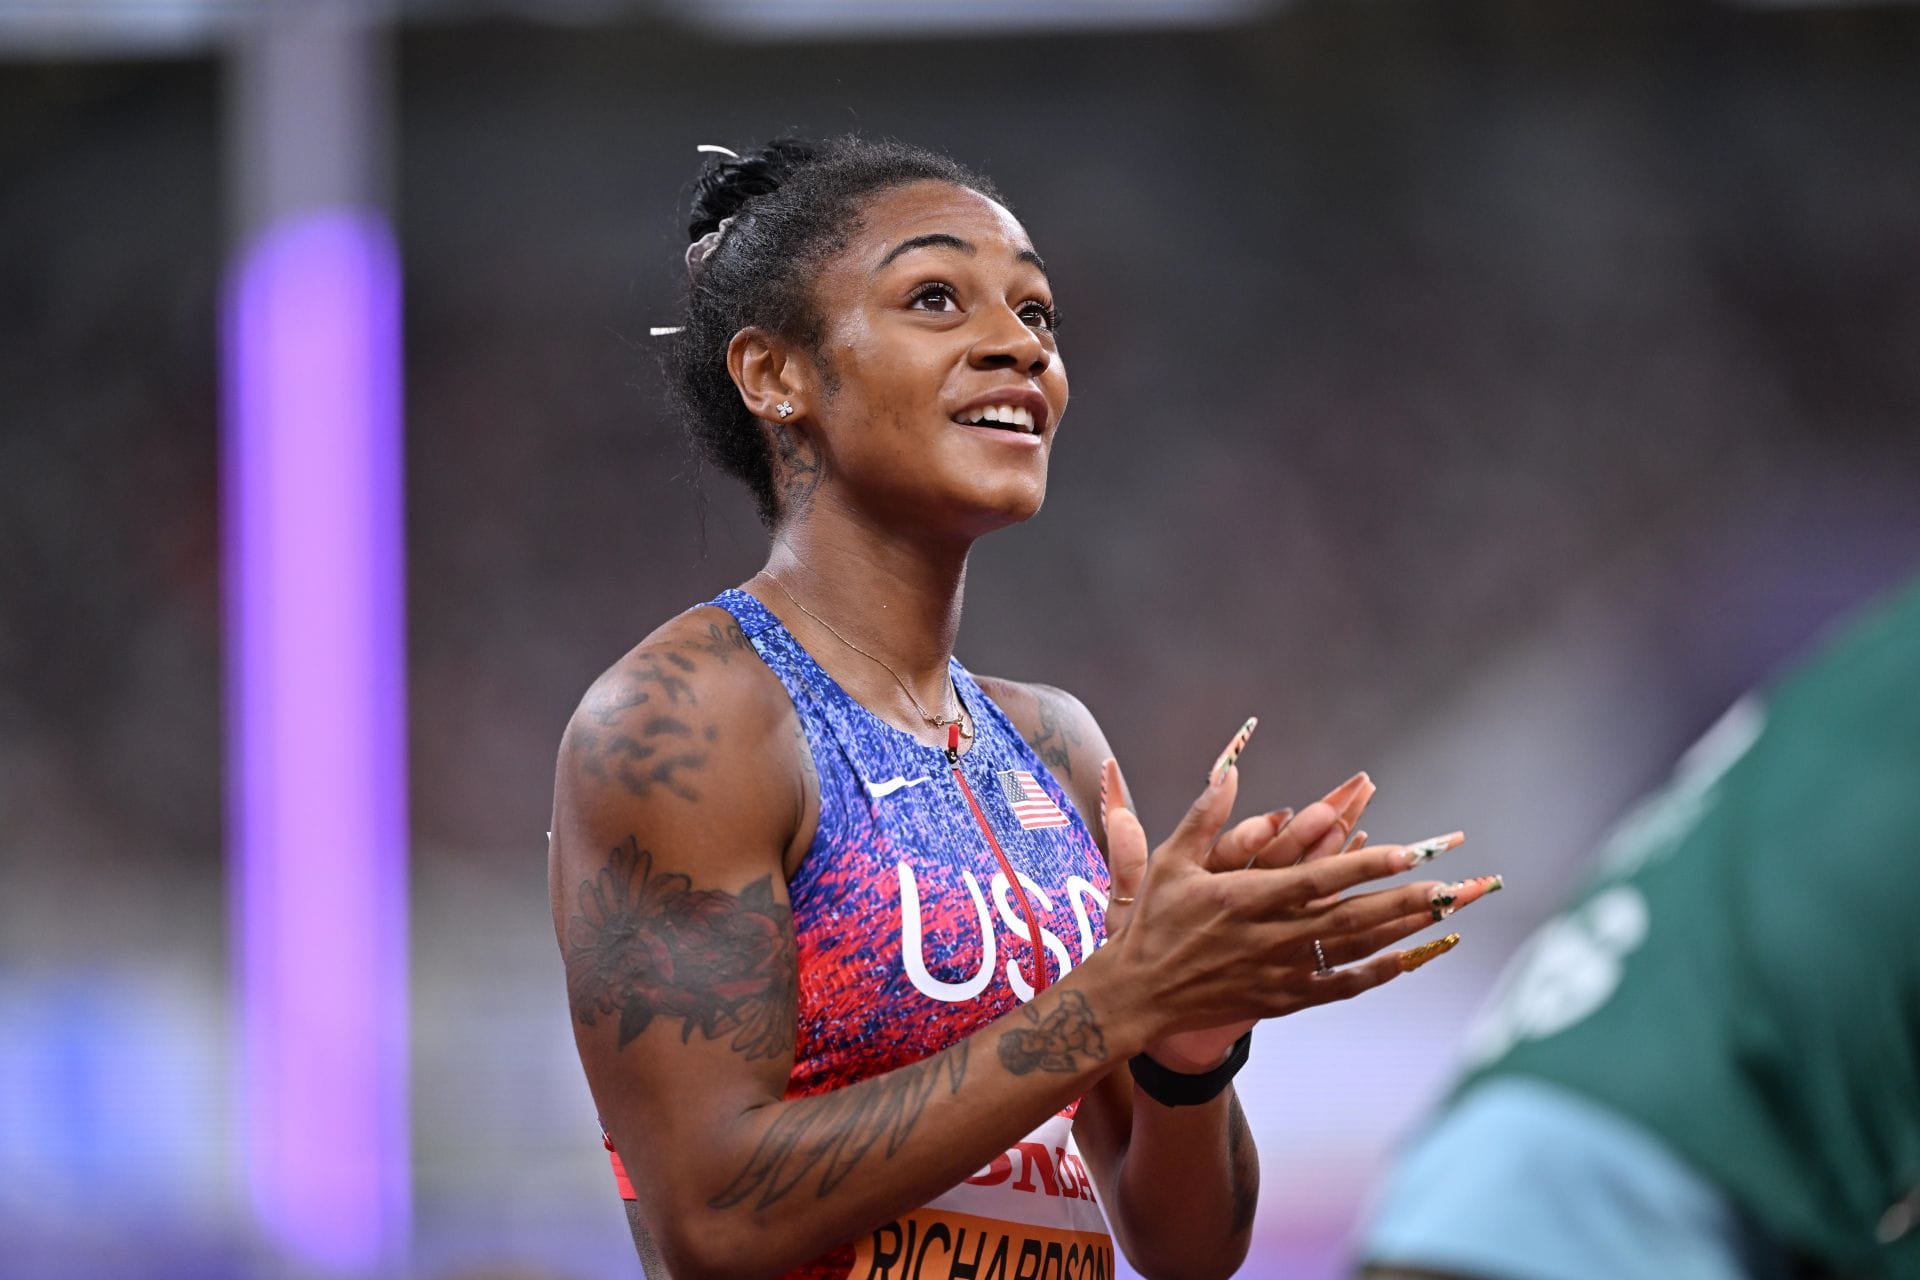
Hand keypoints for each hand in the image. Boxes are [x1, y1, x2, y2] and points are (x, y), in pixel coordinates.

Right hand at [1097, 722, 1498, 1068]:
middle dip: (1406, 900)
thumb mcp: (1170, 861)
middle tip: (1453, 886)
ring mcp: (1279, 972)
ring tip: (1446, 914)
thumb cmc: (1152, 923)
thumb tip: (1230, 769)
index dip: (1366, 865)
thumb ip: (1206, 816)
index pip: (1318, 879)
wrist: (1137, 996)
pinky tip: (1410, 960)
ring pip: (1353, 951)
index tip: (1408, 852)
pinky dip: (1377, 974)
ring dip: (1402, 931)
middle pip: (1352, 917)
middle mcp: (1269, 937)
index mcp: (1245, 899)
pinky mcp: (1281, 1000)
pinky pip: (1339, 988)